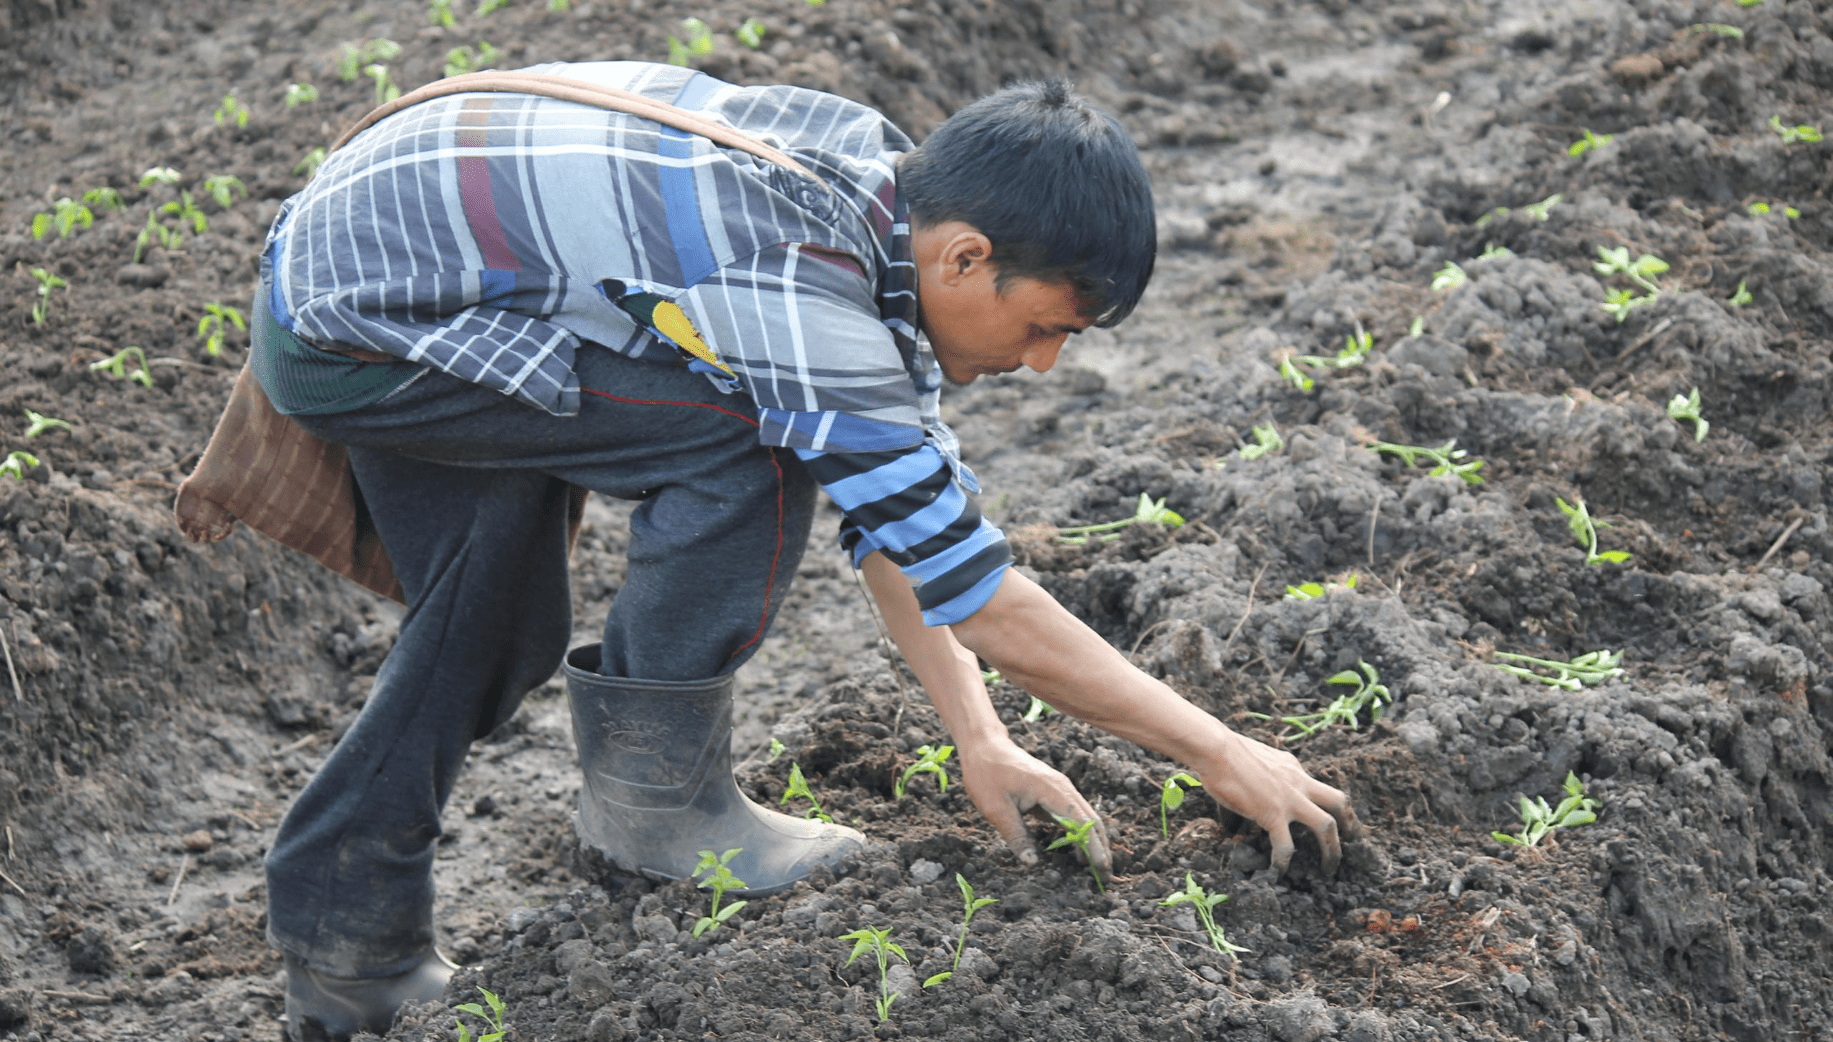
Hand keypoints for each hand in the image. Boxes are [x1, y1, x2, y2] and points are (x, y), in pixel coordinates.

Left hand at [957, 734, 1110, 881]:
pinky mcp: (1052, 793)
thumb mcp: (996, 808)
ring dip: (1092, 841)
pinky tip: (1078, 852)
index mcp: (1051, 790)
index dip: (1093, 846)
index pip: (1081, 822)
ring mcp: (1059, 789)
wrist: (984, 746)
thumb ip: (1016, 836)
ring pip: (1084, 818)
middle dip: (1101, 847)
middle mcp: (1062, 788)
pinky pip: (1072, 815)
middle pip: (1091, 820)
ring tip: (1096, 867)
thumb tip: (1033, 863)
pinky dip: (1079, 834)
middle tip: (1105, 875)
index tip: (1101, 868)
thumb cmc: (987, 774)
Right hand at [1196, 727, 1361, 874]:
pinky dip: (1284, 861)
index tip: (1322, 816)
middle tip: (1352, 840)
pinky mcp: (1273, 814)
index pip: (1315, 786)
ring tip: (1330, 867)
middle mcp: (1298, 781)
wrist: (1215, 749)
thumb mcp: (1248, 764)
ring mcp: (1289, 798)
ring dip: (1332, 848)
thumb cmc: (1221, 752)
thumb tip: (1233, 821)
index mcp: (1292, 767)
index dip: (1319, 804)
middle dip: (1349, 822)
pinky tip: (1279, 872)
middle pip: (1338, 801)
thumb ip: (1249, 788)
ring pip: (1326, 825)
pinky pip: (1286, 845)